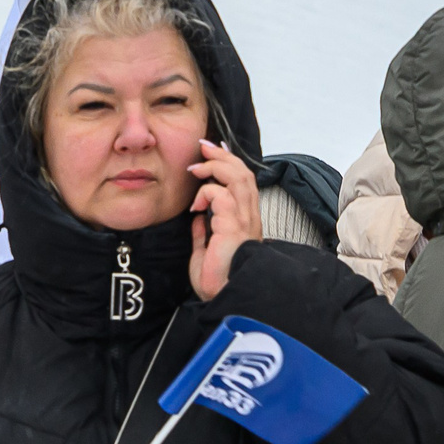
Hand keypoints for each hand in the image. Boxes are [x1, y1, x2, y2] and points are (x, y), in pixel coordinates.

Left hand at [187, 140, 259, 301]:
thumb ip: (204, 232)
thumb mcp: (205, 251)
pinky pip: (223, 196)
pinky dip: (207, 193)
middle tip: (203, 146)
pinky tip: (195, 205)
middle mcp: (248, 217)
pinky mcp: (234, 227)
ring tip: (196, 167)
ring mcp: (244, 221)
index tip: (210, 153)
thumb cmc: (216, 279)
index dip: (228, 164)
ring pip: (238, 178)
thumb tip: (197, 219)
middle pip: (243, 173)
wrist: (223, 297)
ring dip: (216, 167)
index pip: (241, 183)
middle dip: (223, 156)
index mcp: (243, 221)